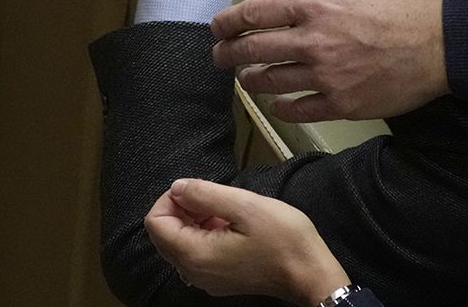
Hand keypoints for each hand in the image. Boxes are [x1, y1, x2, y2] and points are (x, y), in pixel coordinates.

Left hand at [144, 179, 349, 302]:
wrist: (312, 275)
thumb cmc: (284, 240)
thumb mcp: (244, 205)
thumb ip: (204, 194)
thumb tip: (177, 187)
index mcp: (194, 255)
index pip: (155, 222)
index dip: (170, 198)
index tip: (197, 189)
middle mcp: (193, 272)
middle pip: (164, 234)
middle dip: (181, 209)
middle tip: (211, 198)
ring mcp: (205, 279)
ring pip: (180, 242)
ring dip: (194, 221)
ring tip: (224, 210)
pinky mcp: (218, 279)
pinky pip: (196, 253)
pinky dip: (204, 234)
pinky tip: (229, 225)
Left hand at [210, 0, 445, 121]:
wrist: (438, 46)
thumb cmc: (396, 9)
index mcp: (314, 5)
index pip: (254, 13)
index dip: (227, 22)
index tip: (217, 28)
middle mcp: (313, 40)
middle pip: (253, 48)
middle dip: (227, 53)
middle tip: (218, 56)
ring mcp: (325, 75)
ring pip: (270, 80)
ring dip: (250, 80)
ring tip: (244, 79)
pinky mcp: (340, 104)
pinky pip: (297, 109)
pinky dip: (281, 107)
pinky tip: (276, 103)